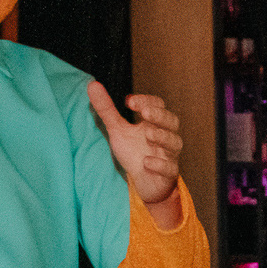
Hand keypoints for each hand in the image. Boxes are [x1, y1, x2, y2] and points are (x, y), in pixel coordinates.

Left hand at [87, 82, 184, 217]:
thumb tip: (91, 85)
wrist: (144, 182)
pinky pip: (170, 168)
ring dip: (163, 137)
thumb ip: (106, 109)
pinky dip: (160, 164)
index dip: (147, 101)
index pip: (157, 105)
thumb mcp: (117, 129)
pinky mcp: (168, 174)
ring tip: (148, 134)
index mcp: (153, 123)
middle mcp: (164, 136)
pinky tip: (147, 162)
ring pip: (175, 143)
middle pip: (172, 121)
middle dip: (160, 116)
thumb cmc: (134, 153)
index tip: (128, 101)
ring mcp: (168, 155)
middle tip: (145, 113)